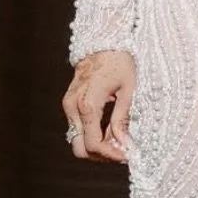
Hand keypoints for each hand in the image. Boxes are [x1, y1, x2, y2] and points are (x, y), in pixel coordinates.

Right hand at [63, 49, 134, 165]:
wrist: (103, 42)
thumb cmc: (119, 62)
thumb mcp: (128, 90)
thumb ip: (122, 120)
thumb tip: (125, 144)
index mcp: (88, 103)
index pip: (93, 144)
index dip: (110, 155)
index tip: (126, 156)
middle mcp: (73, 106)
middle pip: (80, 147)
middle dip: (101, 155)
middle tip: (121, 152)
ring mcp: (69, 105)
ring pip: (78, 140)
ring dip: (97, 146)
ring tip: (119, 141)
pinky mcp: (70, 104)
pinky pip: (78, 128)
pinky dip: (93, 135)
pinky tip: (110, 132)